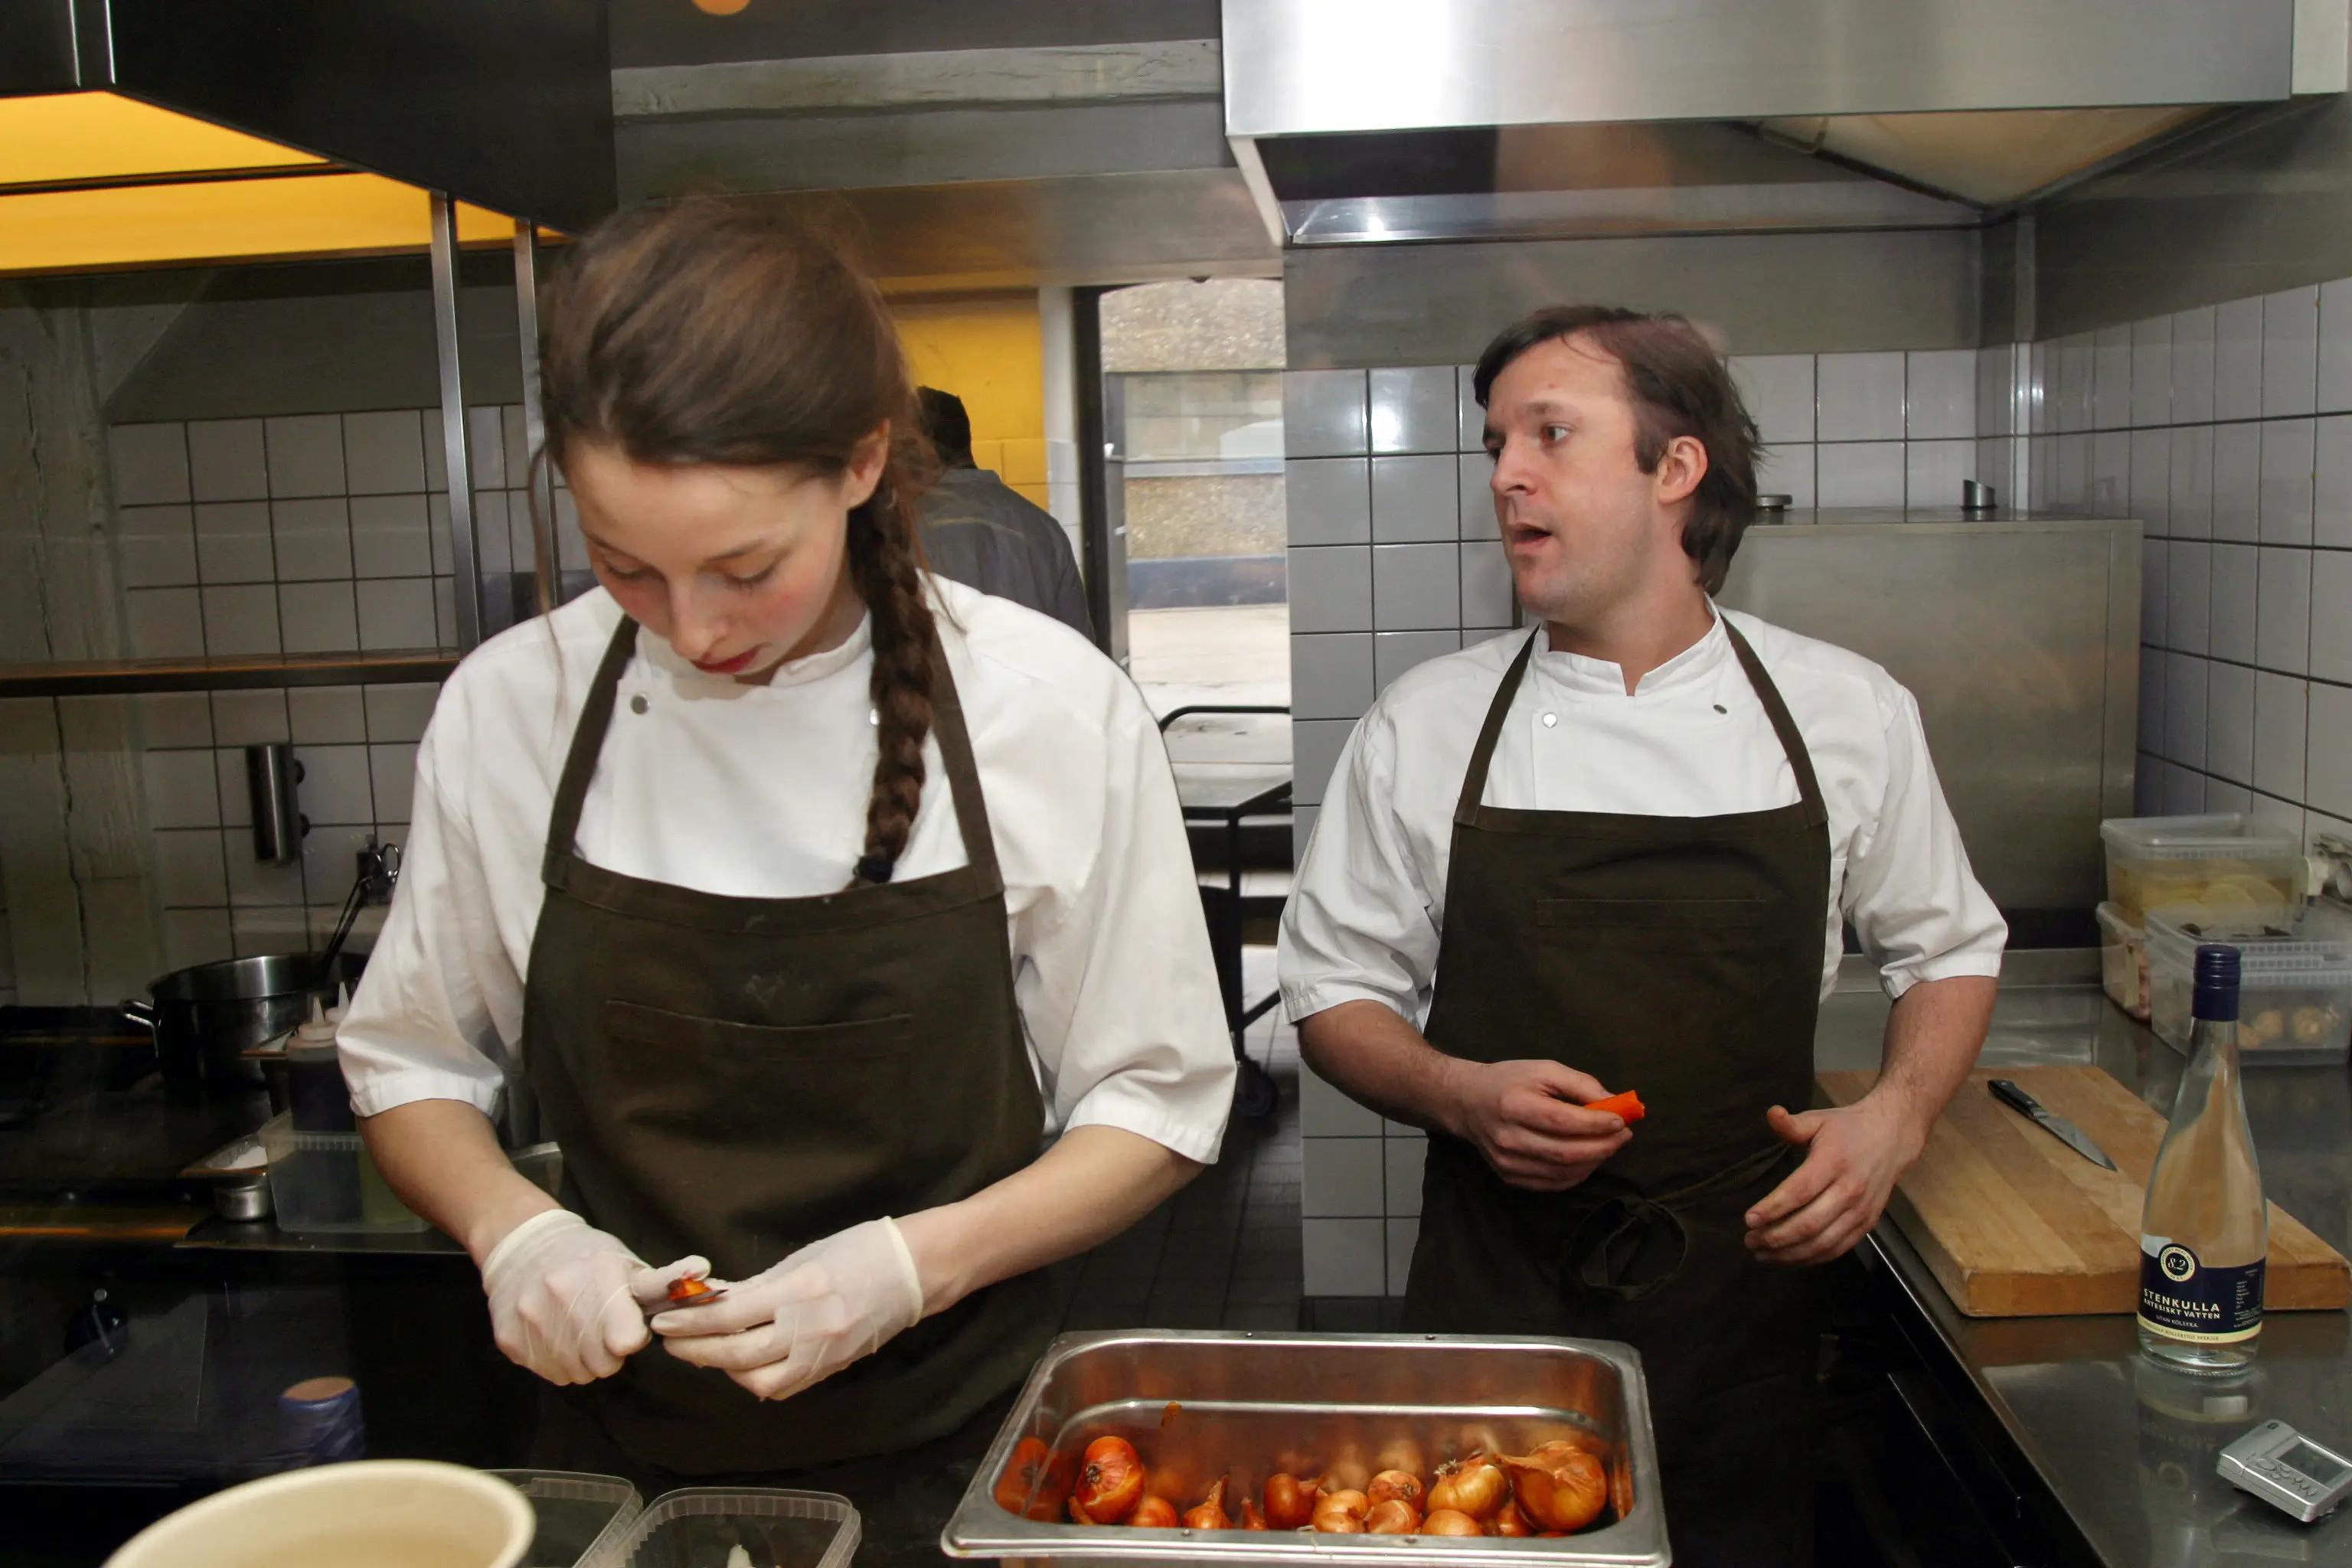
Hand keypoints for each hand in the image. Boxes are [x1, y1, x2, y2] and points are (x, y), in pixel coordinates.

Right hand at [479, 1209, 707, 1384]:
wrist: (522, 1245)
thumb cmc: (587, 1257)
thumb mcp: (626, 1263)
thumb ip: (664, 1281)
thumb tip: (703, 1270)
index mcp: (599, 1277)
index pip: (626, 1341)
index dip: (633, 1339)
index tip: (629, 1326)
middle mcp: (562, 1298)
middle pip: (603, 1365)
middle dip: (610, 1353)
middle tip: (604, 1329)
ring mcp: (532, 1321)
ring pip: (577, 1374)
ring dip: (586, 1359)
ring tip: (581, 1330)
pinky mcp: (510, 1340)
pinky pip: (551, 1373)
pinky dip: (559, 1362)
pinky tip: (558, 1335)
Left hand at [651, 1217, 924, 1401]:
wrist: (916, 1270)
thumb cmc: (860, 1249)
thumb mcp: (804, 1257)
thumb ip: (759, 1285)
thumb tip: (713, 1300)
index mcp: (801, 1289)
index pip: (731, 1315)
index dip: (691, 1321)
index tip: (665, 1320)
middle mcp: (811, 1327)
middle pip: (739, 1354)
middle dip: (697, 1350)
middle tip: (670, 1342)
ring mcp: (824, 1353)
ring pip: (759, 1381)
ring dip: (725, 1370)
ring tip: (706, 1352)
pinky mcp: (832, 1367)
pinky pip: (784, 1385)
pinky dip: (757, 1378)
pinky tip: (742, 1364)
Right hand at [1444, 1059, 1632, 1191]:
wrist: (1466, 1102)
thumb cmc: (1509, 1081)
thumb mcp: (1544, 1070)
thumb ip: (1581, 1084)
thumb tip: (1616, 1105)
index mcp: (1515, 1106)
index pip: (1563, 1121)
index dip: (1597, 1124)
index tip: (1622, 1120)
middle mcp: (1509, 1139)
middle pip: (1566, 1152)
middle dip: (1603, 1146)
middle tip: (1623, 1136)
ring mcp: (1508, 1163)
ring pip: (1563, 1172)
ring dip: (1595, 1161)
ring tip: (1609, 1145)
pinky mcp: (1510, 1178)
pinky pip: (1554, 1183)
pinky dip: (1578, 1174)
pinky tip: (1588, 1158)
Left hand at [1745, 1098, 1922, 1263]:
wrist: (1892, 1137)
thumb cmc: (1848, 1129)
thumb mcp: (1818, 1120)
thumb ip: (1792, 1124)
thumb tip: (1771, 1114)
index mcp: (1833, 1162)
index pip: (1799, 1191)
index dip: (1773, 1208)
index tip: (1748, 1219)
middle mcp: (1849, 1190)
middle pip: (1809, 1223)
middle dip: (1775, 1237)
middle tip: (1749, 1240)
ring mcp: (1861, 1210)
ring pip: (1823, 1242)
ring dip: (1790, 1253)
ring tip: (1763, 1254)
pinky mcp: (1868, 1223)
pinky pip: (1838, 1248)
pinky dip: (1813, 1258)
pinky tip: (1790, 1257)